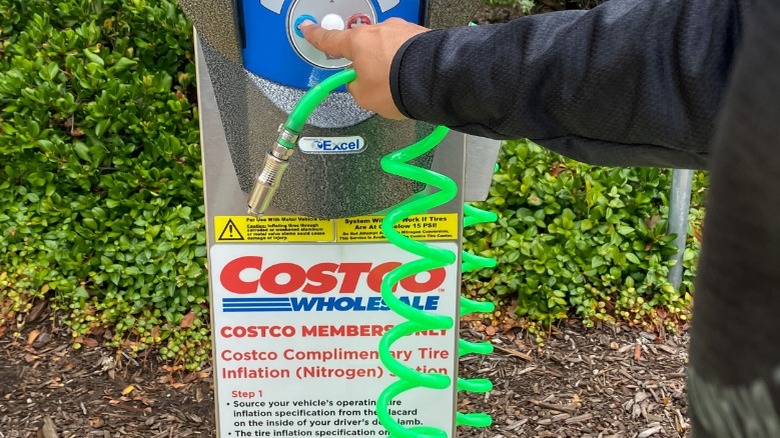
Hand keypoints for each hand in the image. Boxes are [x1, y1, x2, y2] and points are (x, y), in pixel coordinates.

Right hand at [300, 18, 428, 119]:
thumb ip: (356, 87)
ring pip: (388, 47)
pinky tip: (413, 76)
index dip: (316, 36)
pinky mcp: (421, 35)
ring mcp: (401, 30)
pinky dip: (407, 61)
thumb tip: (360, 83)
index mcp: (357, 42)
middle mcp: (379, 30)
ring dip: (390, 62)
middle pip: (364, 45)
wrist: (434, 80)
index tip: (307, 29)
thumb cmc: (398, 87)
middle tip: (375, 81)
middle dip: (367, 61)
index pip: (330, 39)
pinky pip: (407, 49)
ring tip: (400, 83)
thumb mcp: (365, 97)